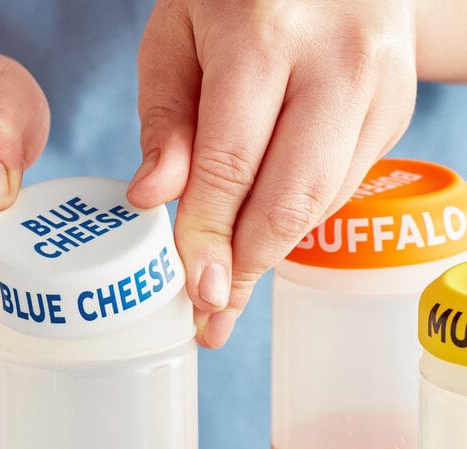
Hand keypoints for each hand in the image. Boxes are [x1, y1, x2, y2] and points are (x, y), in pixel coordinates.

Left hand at [128, 0, 416, 347]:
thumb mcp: (177, 38)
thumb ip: (165, 120)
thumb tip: (152, 198)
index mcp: (265, 31)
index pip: (230, 164)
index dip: (210, 239)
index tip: (195, 296)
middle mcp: (337, 60)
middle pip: (289, 199)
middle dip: (245, 268)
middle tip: (214, 316)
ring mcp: (380, 85)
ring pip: (319, 202)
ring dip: (270, 254)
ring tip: (231, 287)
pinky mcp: (397, 109)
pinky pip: (339, 188)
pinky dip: (296, 220)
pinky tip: (264, 230)